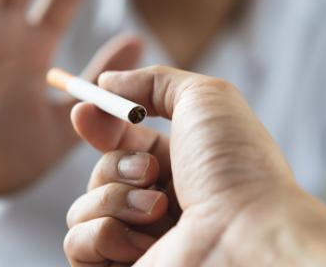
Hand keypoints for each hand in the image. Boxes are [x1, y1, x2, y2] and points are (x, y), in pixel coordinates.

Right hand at [64, 66, 296, 265]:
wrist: (248, 235)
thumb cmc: (234, 167)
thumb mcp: (203, 98)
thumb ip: (153, 81)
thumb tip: (107, 83)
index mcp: (180, 166)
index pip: (124, 143)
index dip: (101, 126)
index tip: (83, 112)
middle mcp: (159, 204)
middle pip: (101, 173)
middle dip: (116, 164)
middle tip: (149, 171)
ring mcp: (139, 241)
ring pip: (83, 207)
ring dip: (113, 198)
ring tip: (156, 209)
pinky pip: (77, 244)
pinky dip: (102, 234)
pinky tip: (141, 242)